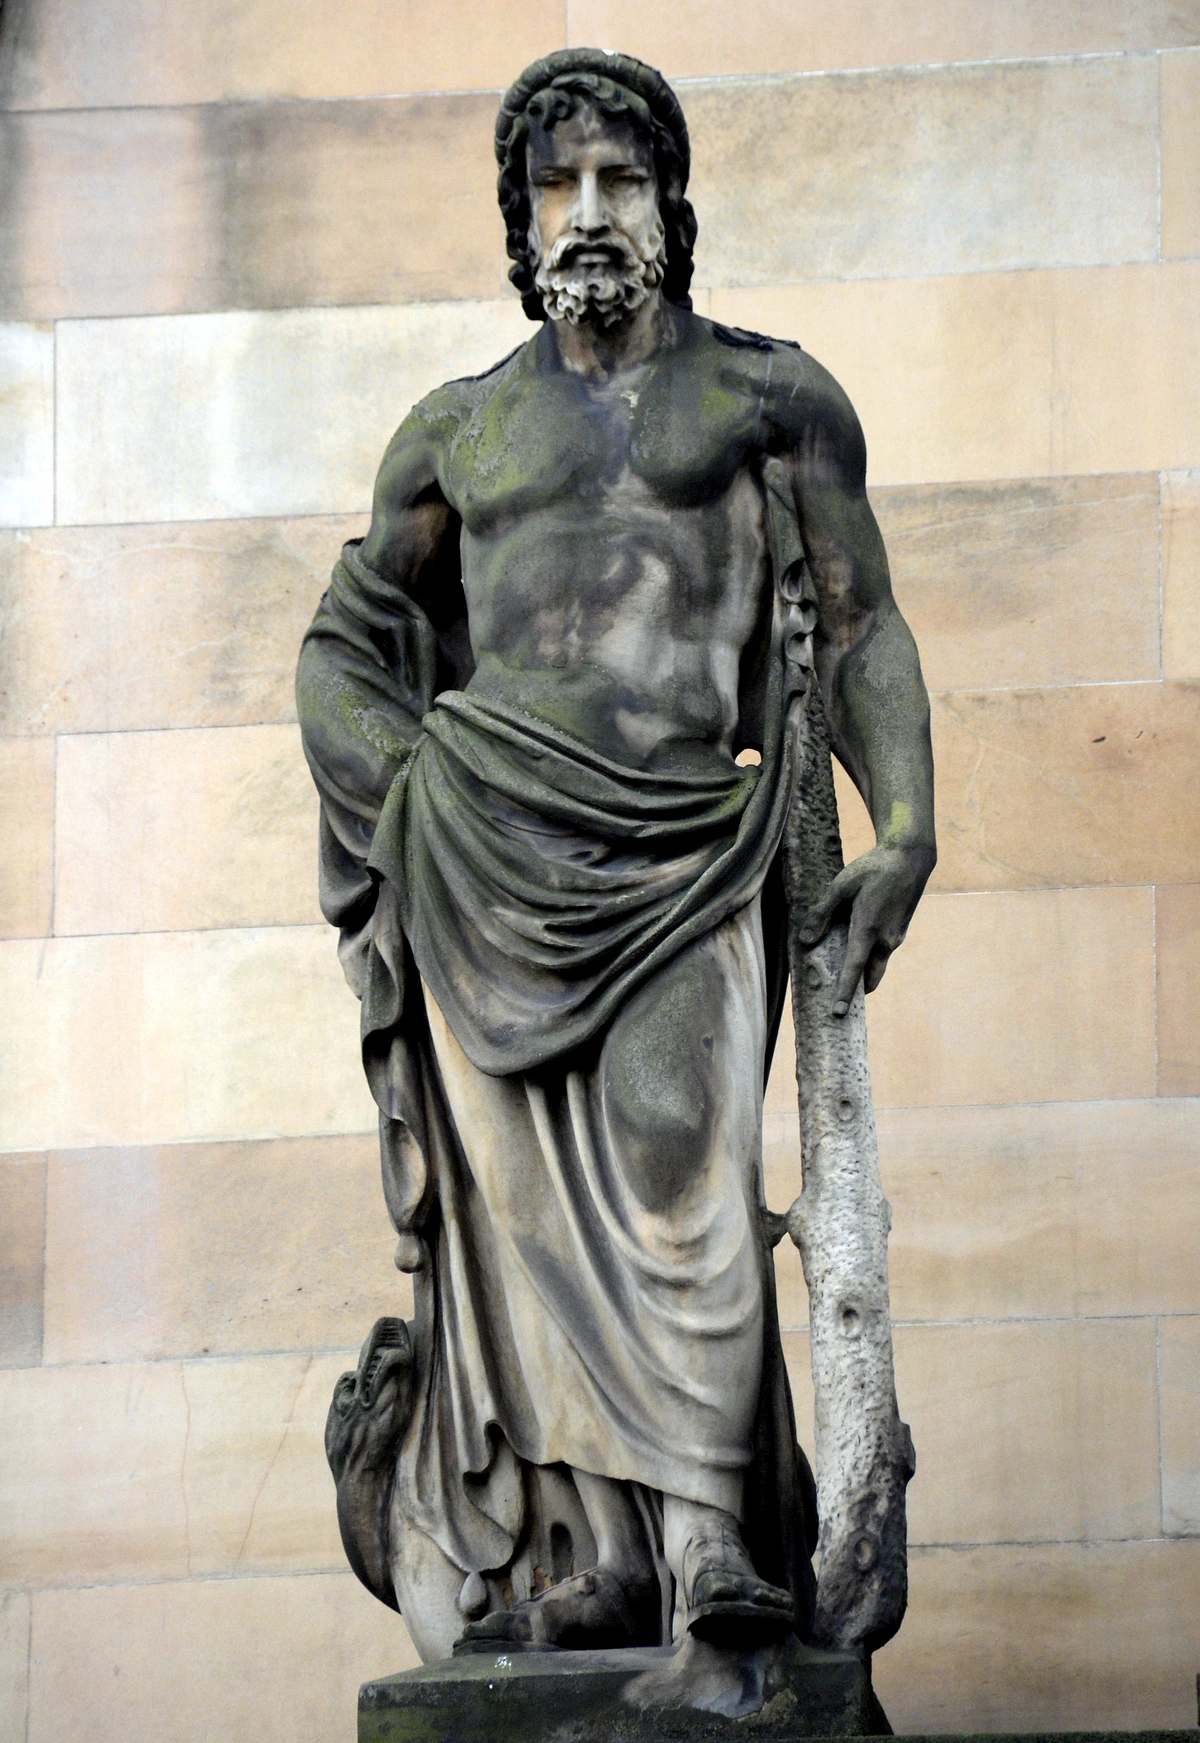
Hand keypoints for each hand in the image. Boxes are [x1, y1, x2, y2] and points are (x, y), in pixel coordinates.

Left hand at [800, 839, 934, 1016]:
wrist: (910, 858)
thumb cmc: (873, 868)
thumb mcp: (841, 886)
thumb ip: (822, 913)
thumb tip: (806, 941)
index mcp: (868, 929)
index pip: (854, 969)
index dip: (845, 993)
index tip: (838, 1013)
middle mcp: (886, 939)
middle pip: (870, 977)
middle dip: (857, 990)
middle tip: (840, 1000)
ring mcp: (896, 936)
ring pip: (877, 964)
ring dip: (864, 973)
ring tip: (844, 973)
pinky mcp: (900, 930)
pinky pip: (883, 952)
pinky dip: (871, 957)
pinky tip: (857, 944)